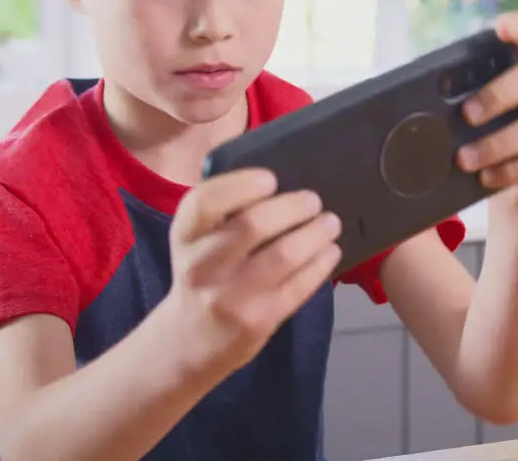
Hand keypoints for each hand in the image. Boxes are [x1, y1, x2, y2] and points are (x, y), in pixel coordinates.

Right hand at [159, 168, 340, 377]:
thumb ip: (226, 212)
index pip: (205, 202)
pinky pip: (298, 286)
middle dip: (292, 207)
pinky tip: (331, 251)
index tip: (271, 179)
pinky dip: (320, 264)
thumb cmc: (203, 274)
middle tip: (313, 200)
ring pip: (282, 256)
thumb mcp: (197, 241)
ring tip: (330, 223)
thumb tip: (284, 183)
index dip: (240, 185)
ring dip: (315, 234)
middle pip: (252, 226)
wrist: (191, 339)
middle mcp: (202, 265)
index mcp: (186, 235)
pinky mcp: (258, 320)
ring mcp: (230, 297)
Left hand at [456, 11, 517, 209]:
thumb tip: (426, 104)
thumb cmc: (493, 142)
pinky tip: (489, 177)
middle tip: (466, 116)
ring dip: (496, 145)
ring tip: (465, 160)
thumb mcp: (482, 118)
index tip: (500, 27)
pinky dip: (510, 171)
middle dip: (496, 96)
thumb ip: (468, 102)